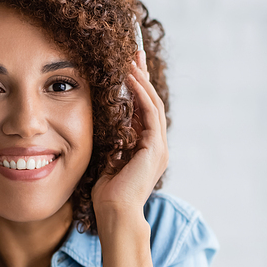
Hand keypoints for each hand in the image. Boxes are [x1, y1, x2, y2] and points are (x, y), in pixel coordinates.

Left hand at [91, 50, 168, 217]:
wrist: (115, 212)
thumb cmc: (108, 194)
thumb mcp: (109, 160)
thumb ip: (114, 143)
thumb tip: (108, 125)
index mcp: (146, 148)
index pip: (143, 111)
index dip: (136, 88)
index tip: (128, 69)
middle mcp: (156, 145)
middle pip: (151, 102)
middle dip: (143, 77)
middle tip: (135, 53)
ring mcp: (158, 146)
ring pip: (153, 104)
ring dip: (142, 80)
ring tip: (132, 60)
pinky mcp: (155, 148)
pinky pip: (150, 113)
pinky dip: (141, 94)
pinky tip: (132, 79)